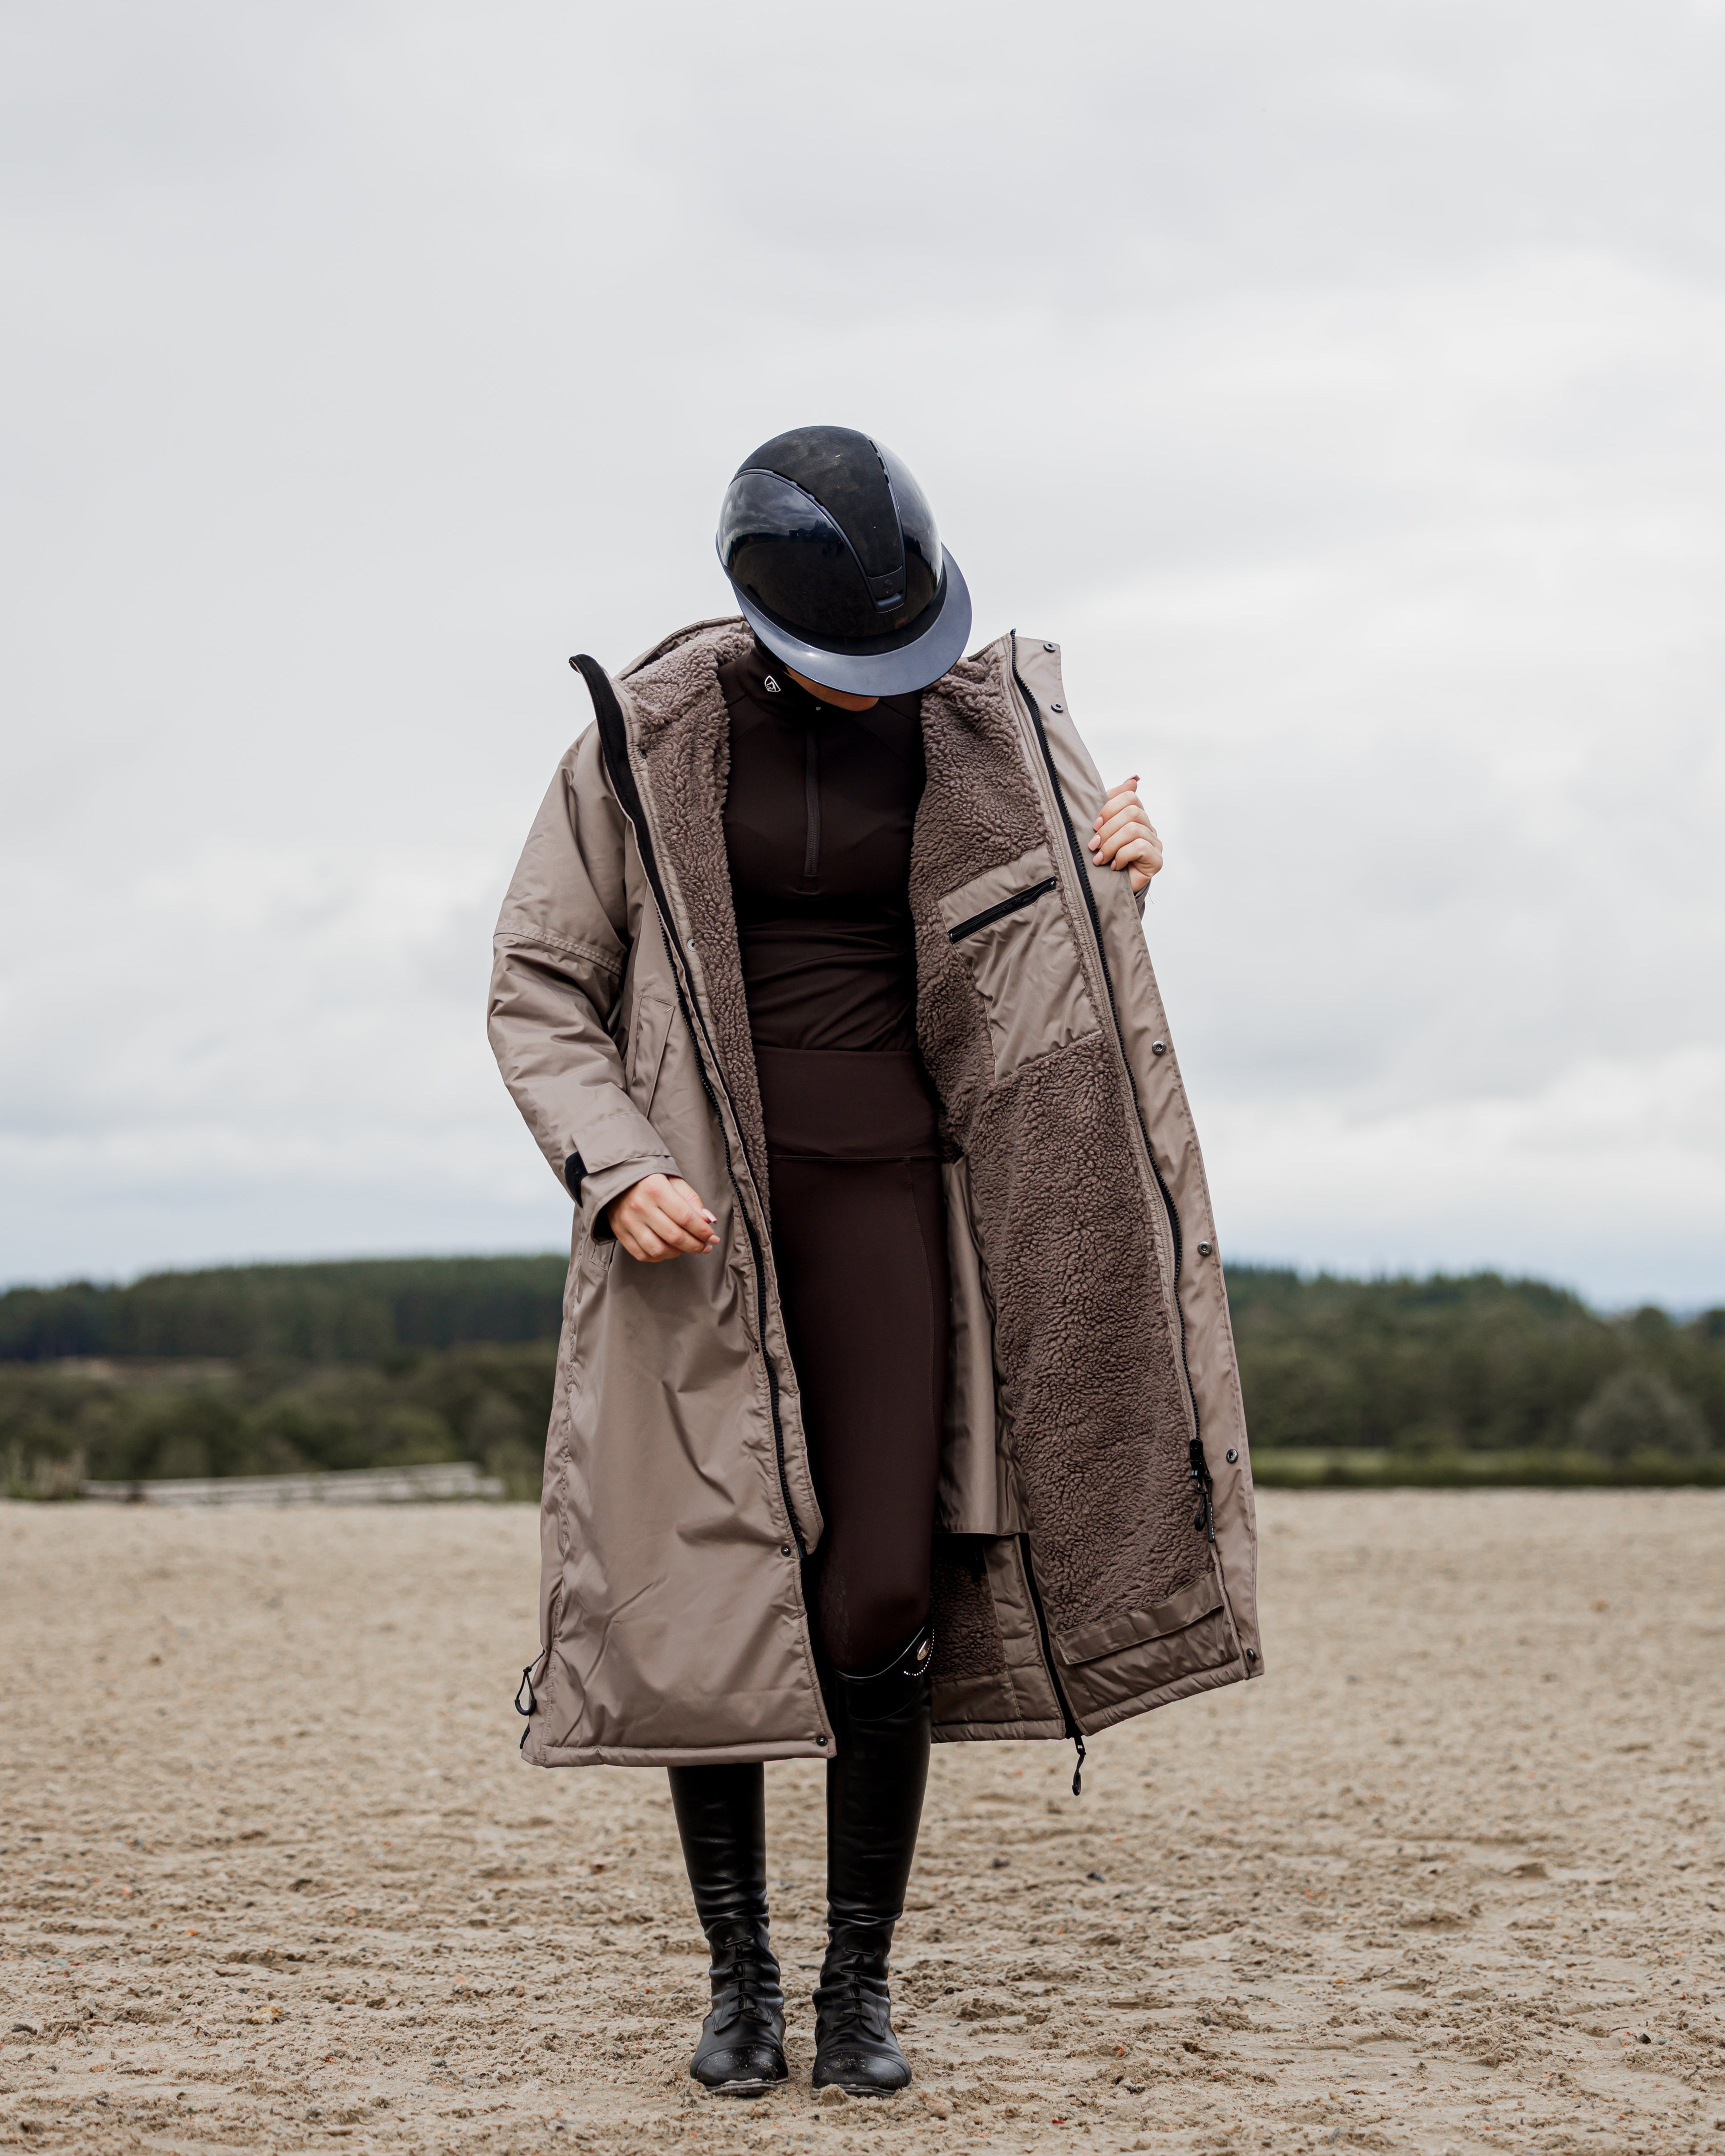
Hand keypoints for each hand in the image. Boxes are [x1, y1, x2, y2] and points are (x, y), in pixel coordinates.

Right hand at [606, 1174, 719, 1261]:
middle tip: (706, 1247)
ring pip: (659, 1250)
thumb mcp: (674, 1182)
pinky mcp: (620, 1232)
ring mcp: (628, 1221)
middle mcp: (640, 1206)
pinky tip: (669, 1250)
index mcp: (656, 1189)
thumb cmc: (651, 1181)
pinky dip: (659, 1257)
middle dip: (696, 1245)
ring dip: (678, 1253)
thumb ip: (692, 1200)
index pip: (685, 1217)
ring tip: (686, 1247)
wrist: (618, 1179)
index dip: (703, 1231)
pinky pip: (643, 1254)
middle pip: (674, 1236)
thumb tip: (708, 1221)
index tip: (713, 1238)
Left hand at [1090, 775, 1162, 893]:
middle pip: (1131, 812)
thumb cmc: (1104, 858)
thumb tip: (1133, 780)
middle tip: (1094, 846)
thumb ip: (1113, 802)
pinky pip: (1139, 847)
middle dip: (1107, 829)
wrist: (1109, 890)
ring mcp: (1155, 843)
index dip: (1109, 808)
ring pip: (1133, 830)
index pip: (1129, 797)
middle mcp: (1148, 828)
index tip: (1095, 825)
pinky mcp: (1156, 860)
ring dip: (1111, 845)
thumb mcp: (1102, 829)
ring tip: (1100, 859)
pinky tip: (1115, 866)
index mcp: (1136, 816)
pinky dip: (1122, 856)